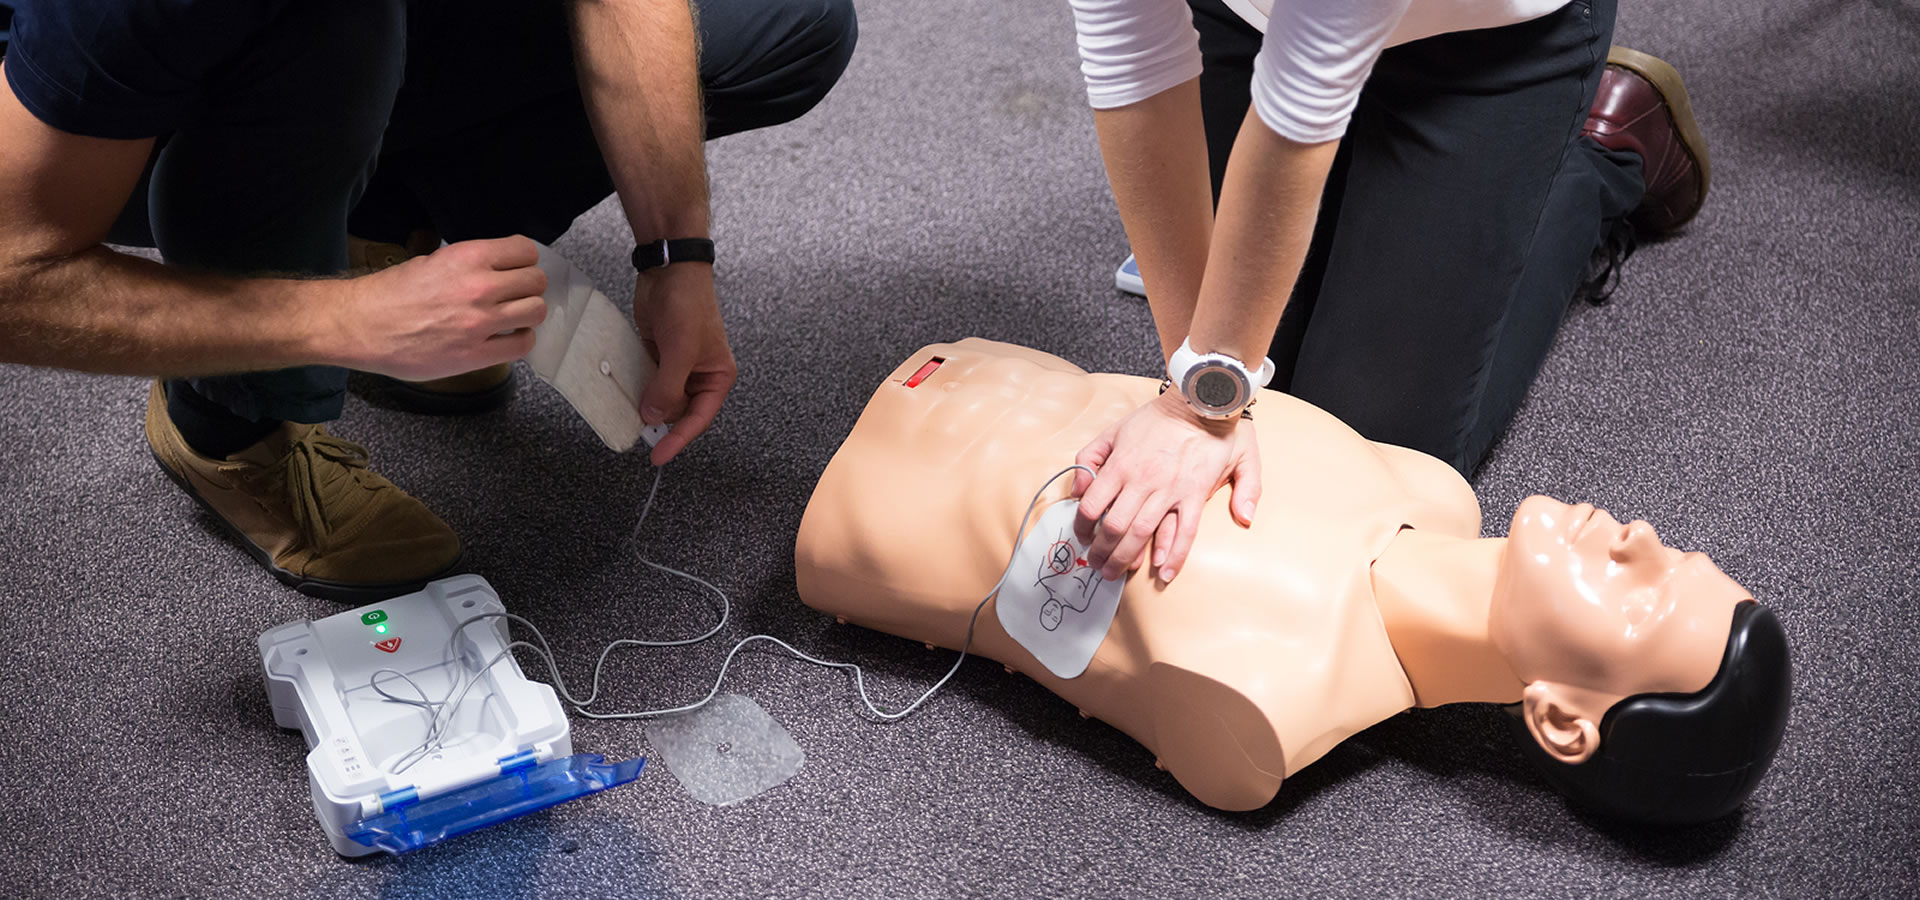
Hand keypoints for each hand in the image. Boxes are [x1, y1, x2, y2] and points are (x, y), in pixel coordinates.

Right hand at [331, 236, 547, 380]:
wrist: (362, 326)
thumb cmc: (391, 292)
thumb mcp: (433, 261)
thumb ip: (470, 265)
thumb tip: (498, 269)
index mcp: (468, 257)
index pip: (525, 250)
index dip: (524, 260)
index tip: (517, 267)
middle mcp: (480, 287)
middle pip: (536, 281)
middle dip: (529, 286)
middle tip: (516, 294)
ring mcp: (480, 323)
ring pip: (536, 311)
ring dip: (528, 313)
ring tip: (514, 316)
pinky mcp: (476, 354)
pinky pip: (522, 345)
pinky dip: (520, 340)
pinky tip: (507, 337)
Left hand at [633, 263, 736, 465]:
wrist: (669, 270)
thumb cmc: (688, 305)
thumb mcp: (680, 351)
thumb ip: (668, 387)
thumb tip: (653, 417)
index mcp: (717, 377)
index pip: (698, 418)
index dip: (678, 439)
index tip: (658, 456)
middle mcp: (699, 376)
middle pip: (678, 411)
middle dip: (659, 420)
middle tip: (637, 432)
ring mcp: (677, 366)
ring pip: (660, 398)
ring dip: (645, 404)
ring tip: (627, 414)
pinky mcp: (658, 355)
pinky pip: (646, 380)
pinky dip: (635, 388)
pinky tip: (622, 393)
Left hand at [1071, 390, 1261, 582]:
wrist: (1201, 403)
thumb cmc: (1159, 418)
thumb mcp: (1114, 428)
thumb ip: (1090, 456)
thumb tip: (1079, 489)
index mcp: (1120, 465)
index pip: (1091, 505)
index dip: (1081, 527)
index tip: (1081, 537)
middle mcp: (1142, 481)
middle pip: (1114, 526)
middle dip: (1101, 552)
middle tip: (1096, 565)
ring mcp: (1169, 490)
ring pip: (1142, 533)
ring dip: (1126, 558)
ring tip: (1116, 573)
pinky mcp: (1195, 495)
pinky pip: (1185, 531)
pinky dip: (1175, 555)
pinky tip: (1164, 573)